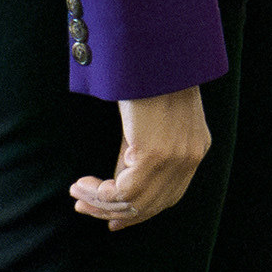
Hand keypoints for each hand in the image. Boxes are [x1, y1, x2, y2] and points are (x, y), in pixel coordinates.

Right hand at [70, 87, 209, 231]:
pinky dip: (99, 192)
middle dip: (114, 212)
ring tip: (77, 193)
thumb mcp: (146, 123)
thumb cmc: (146, 79)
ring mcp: (175, 158)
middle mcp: (190, 157)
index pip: (169, 197)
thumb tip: (116, 188)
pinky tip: (82, 183)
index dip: (139, 213)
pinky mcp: (155, 155)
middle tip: (83, 207)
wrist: (153, 51)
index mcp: (195, 148)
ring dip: (100, 203)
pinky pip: (123, 192)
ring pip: (134, 202)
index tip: (113, 220)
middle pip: (152, 205)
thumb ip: (137, 156)